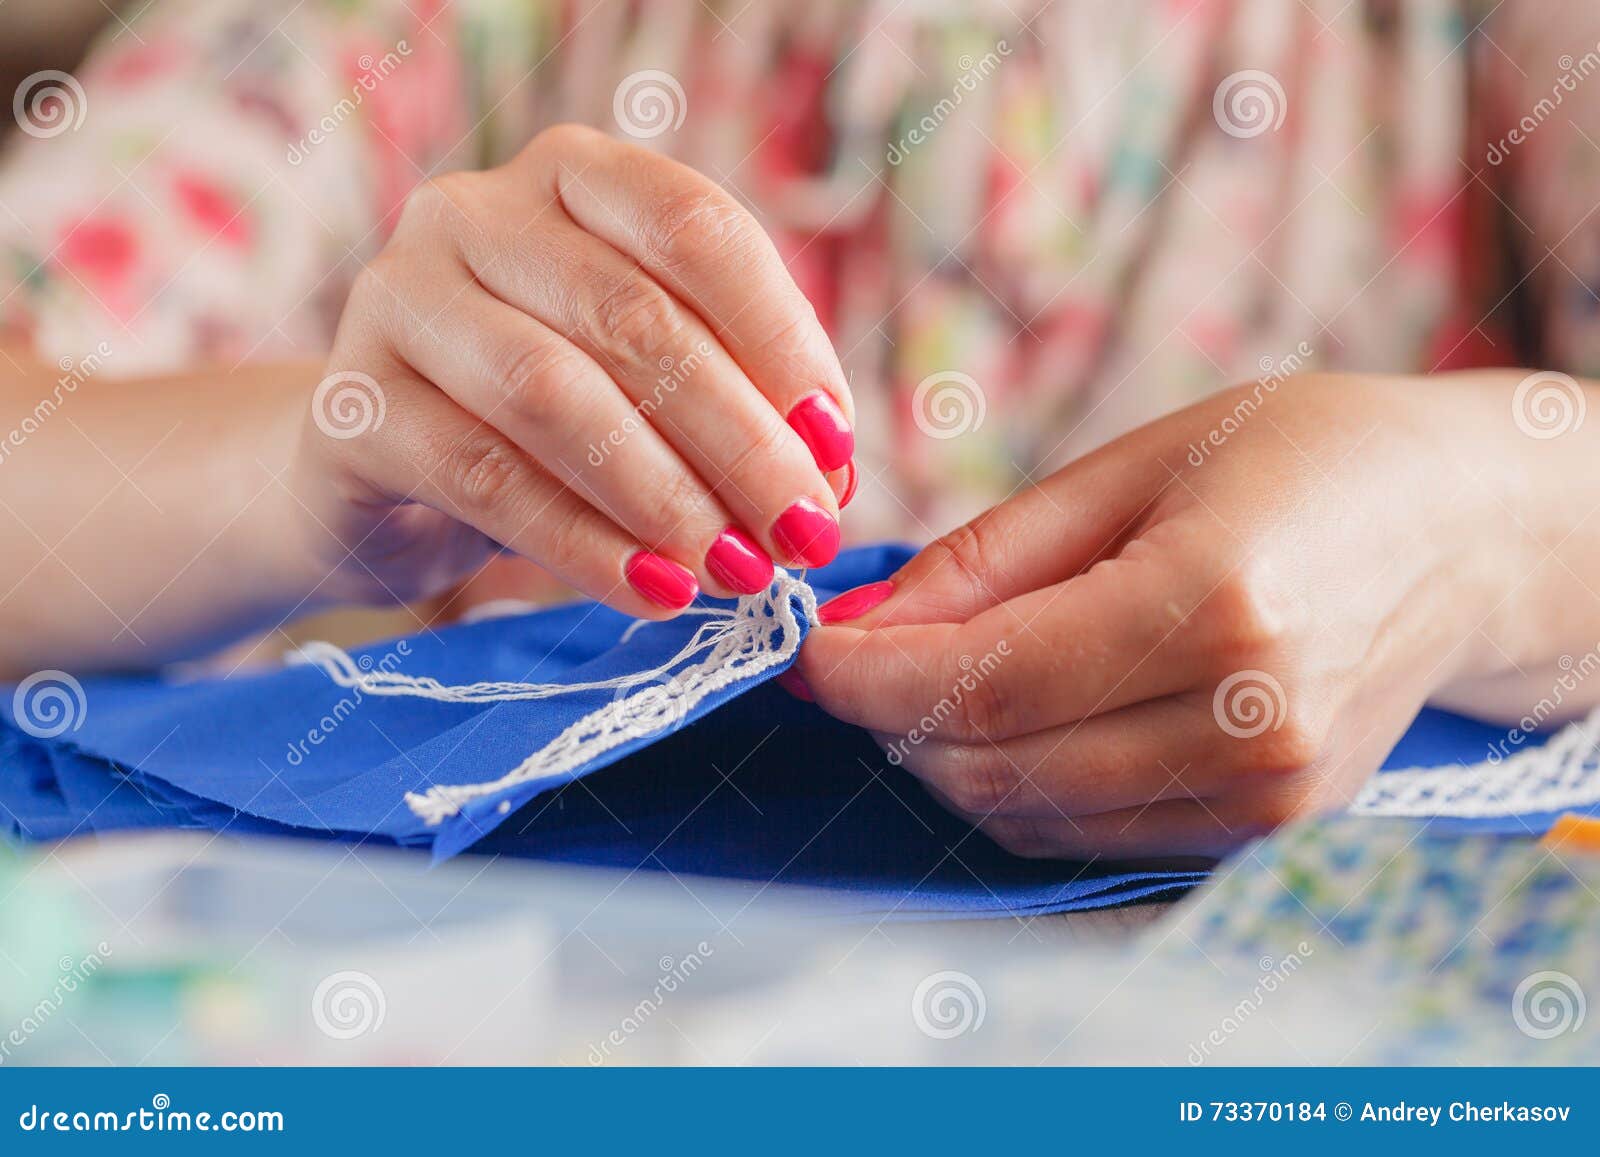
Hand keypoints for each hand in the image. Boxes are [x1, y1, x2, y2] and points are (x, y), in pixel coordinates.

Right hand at [292, 124, 853, 616]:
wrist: (377, 463)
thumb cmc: (542, 415)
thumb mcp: (642, 380)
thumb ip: (729, 395)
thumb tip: (827, 474)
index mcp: (571, 175)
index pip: (696, 229)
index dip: (780, 340)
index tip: (835, 446)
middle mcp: (474, 212)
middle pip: (632, 317)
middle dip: (738, 440)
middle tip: (802, 534)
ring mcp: (400, 298)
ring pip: (553, 394)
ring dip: (665, 494)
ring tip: (737, 571)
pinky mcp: (353, 404)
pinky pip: (483, 477)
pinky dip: (583, 544)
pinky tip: (655, 591)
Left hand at [793, 373, 1574, 859]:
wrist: (1465, 535)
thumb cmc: (1308, 460)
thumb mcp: (1139, 464)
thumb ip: (988, 558)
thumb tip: (861, 625)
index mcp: (1216, 603)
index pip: (988, 681)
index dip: (868, 678)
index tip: (804, 651)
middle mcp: (1245, 721)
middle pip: (995, 764)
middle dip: (890, 717)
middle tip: (848, 654)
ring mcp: (1262, 794)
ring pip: (1028, 815)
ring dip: (943, 756)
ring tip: (923, 676)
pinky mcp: (1262, 828)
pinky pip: (1085, 832)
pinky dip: (1015, 785)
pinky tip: (1004, 717)